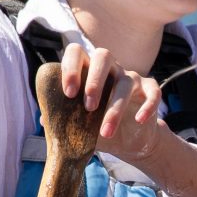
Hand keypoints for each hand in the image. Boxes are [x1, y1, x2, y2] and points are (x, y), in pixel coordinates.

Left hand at [60, 37, 168, 167]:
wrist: (130, 143)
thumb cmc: (100, 129)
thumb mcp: (80, 127)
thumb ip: (64, 120)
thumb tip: (44, 118)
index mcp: (88, 71)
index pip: (76, 53)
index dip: (71, 68)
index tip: (69, 94)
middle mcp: (110, 69)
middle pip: (104, 55)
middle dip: (94, 80)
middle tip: (88, 107)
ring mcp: (131, 78)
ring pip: (125, 81)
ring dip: (115, 107)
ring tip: (106, 132)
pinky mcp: (150, 91)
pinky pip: (152, 92)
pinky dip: (147, 106)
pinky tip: (139, 120)